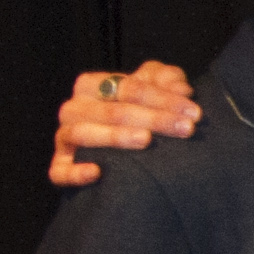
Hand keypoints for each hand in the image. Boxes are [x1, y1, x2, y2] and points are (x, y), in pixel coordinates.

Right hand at [50, 59, 196, 186]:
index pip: (128, 88)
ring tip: (146, 140)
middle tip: (185, 129)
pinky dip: (74, 173)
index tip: (194, 113)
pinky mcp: (60, 165)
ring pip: (83, 134)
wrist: (121, 142)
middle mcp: (74, 109)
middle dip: (152, 118)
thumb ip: (167, 80)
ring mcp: (65, 137)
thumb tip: (182, 89)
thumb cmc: (141, 109)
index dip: (164, 99)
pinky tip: (97, 172)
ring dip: (115, 136)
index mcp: (92, 85)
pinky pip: (59, 171)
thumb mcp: (156, 87)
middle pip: (112, 111)